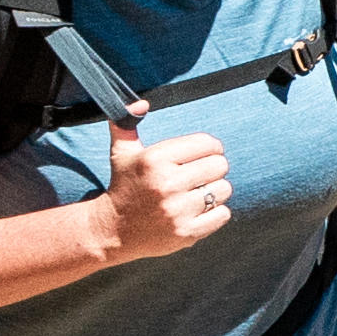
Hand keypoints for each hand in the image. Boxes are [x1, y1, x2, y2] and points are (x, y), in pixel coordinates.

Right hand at [94, 107, 233, 259]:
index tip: (202, 156)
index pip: (208, 143)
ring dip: (215, 191)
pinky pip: (223, 214)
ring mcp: (177, 210)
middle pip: (220, 165)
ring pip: (224, 190)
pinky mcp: (186, 232)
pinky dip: (216, 213)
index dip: (210, 148)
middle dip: (213, 169)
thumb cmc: (124, 186)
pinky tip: (198, 212)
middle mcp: (166, 183)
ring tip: (197, 194)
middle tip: (199, 176)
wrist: (112, 231)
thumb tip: (140, 103)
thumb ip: (127, 123)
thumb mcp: (121, 153)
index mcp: (155, 159)